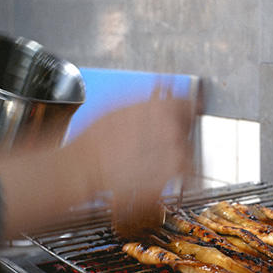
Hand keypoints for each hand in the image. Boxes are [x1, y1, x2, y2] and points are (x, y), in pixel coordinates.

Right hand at [0, 98, 194, 237]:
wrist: (84, 169)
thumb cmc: (94, 139)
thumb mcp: (119, 106)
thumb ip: (148, 102)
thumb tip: (163, 94)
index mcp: (162, 108)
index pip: (188, 105)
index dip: (183, 110)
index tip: (183, 115)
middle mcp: (173, 130)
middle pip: (187, 127)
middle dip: (175, 132)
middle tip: (153, 141)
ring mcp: (176, 154)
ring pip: (186, 150)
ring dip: (174, 153)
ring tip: (148, 158)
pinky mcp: (174, 177)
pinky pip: (186, 173)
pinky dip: (176, 174)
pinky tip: (155, 172)